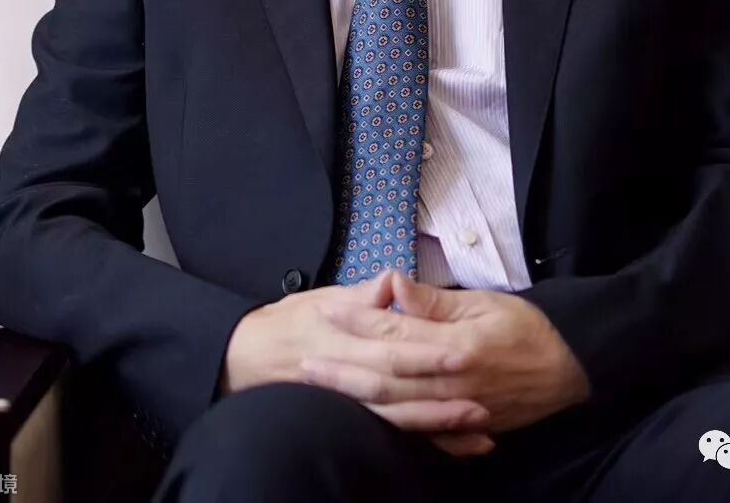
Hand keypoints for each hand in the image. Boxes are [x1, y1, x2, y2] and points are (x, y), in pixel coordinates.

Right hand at [219, 271, 495, 456]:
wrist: (246, 357)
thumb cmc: (290, 321)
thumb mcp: (322, 297)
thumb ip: (363, 294)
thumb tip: (391, 280)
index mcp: (345, 337)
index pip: (391, 343)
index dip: (426, 348)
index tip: (460, 349)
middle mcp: (351, 373)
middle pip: (401, 388)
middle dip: (441, 396)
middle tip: (483, 398)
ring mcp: (353, 404)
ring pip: (400, 420)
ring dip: (440, 424)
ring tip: (480, 424)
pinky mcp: (355, 425)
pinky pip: (394, 438)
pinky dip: (428, 444)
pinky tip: (461, 448)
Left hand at [296, 270, 591, 435]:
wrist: (568, 369)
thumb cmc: (526, 326)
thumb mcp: (483, 302)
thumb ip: (435, 302)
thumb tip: (392, 286)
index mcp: (456, 345)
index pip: (395, 333)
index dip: (360, 321)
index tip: (329, 309)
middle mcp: (450, 382)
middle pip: (386, 378)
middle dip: (343, 367)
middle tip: (306, 358)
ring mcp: (454, 411)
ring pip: (394, 408)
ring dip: (355, 396)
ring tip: (323, 384)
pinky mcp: (460, 429)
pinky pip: (417, 432)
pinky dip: (388, 425)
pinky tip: (363, 417)